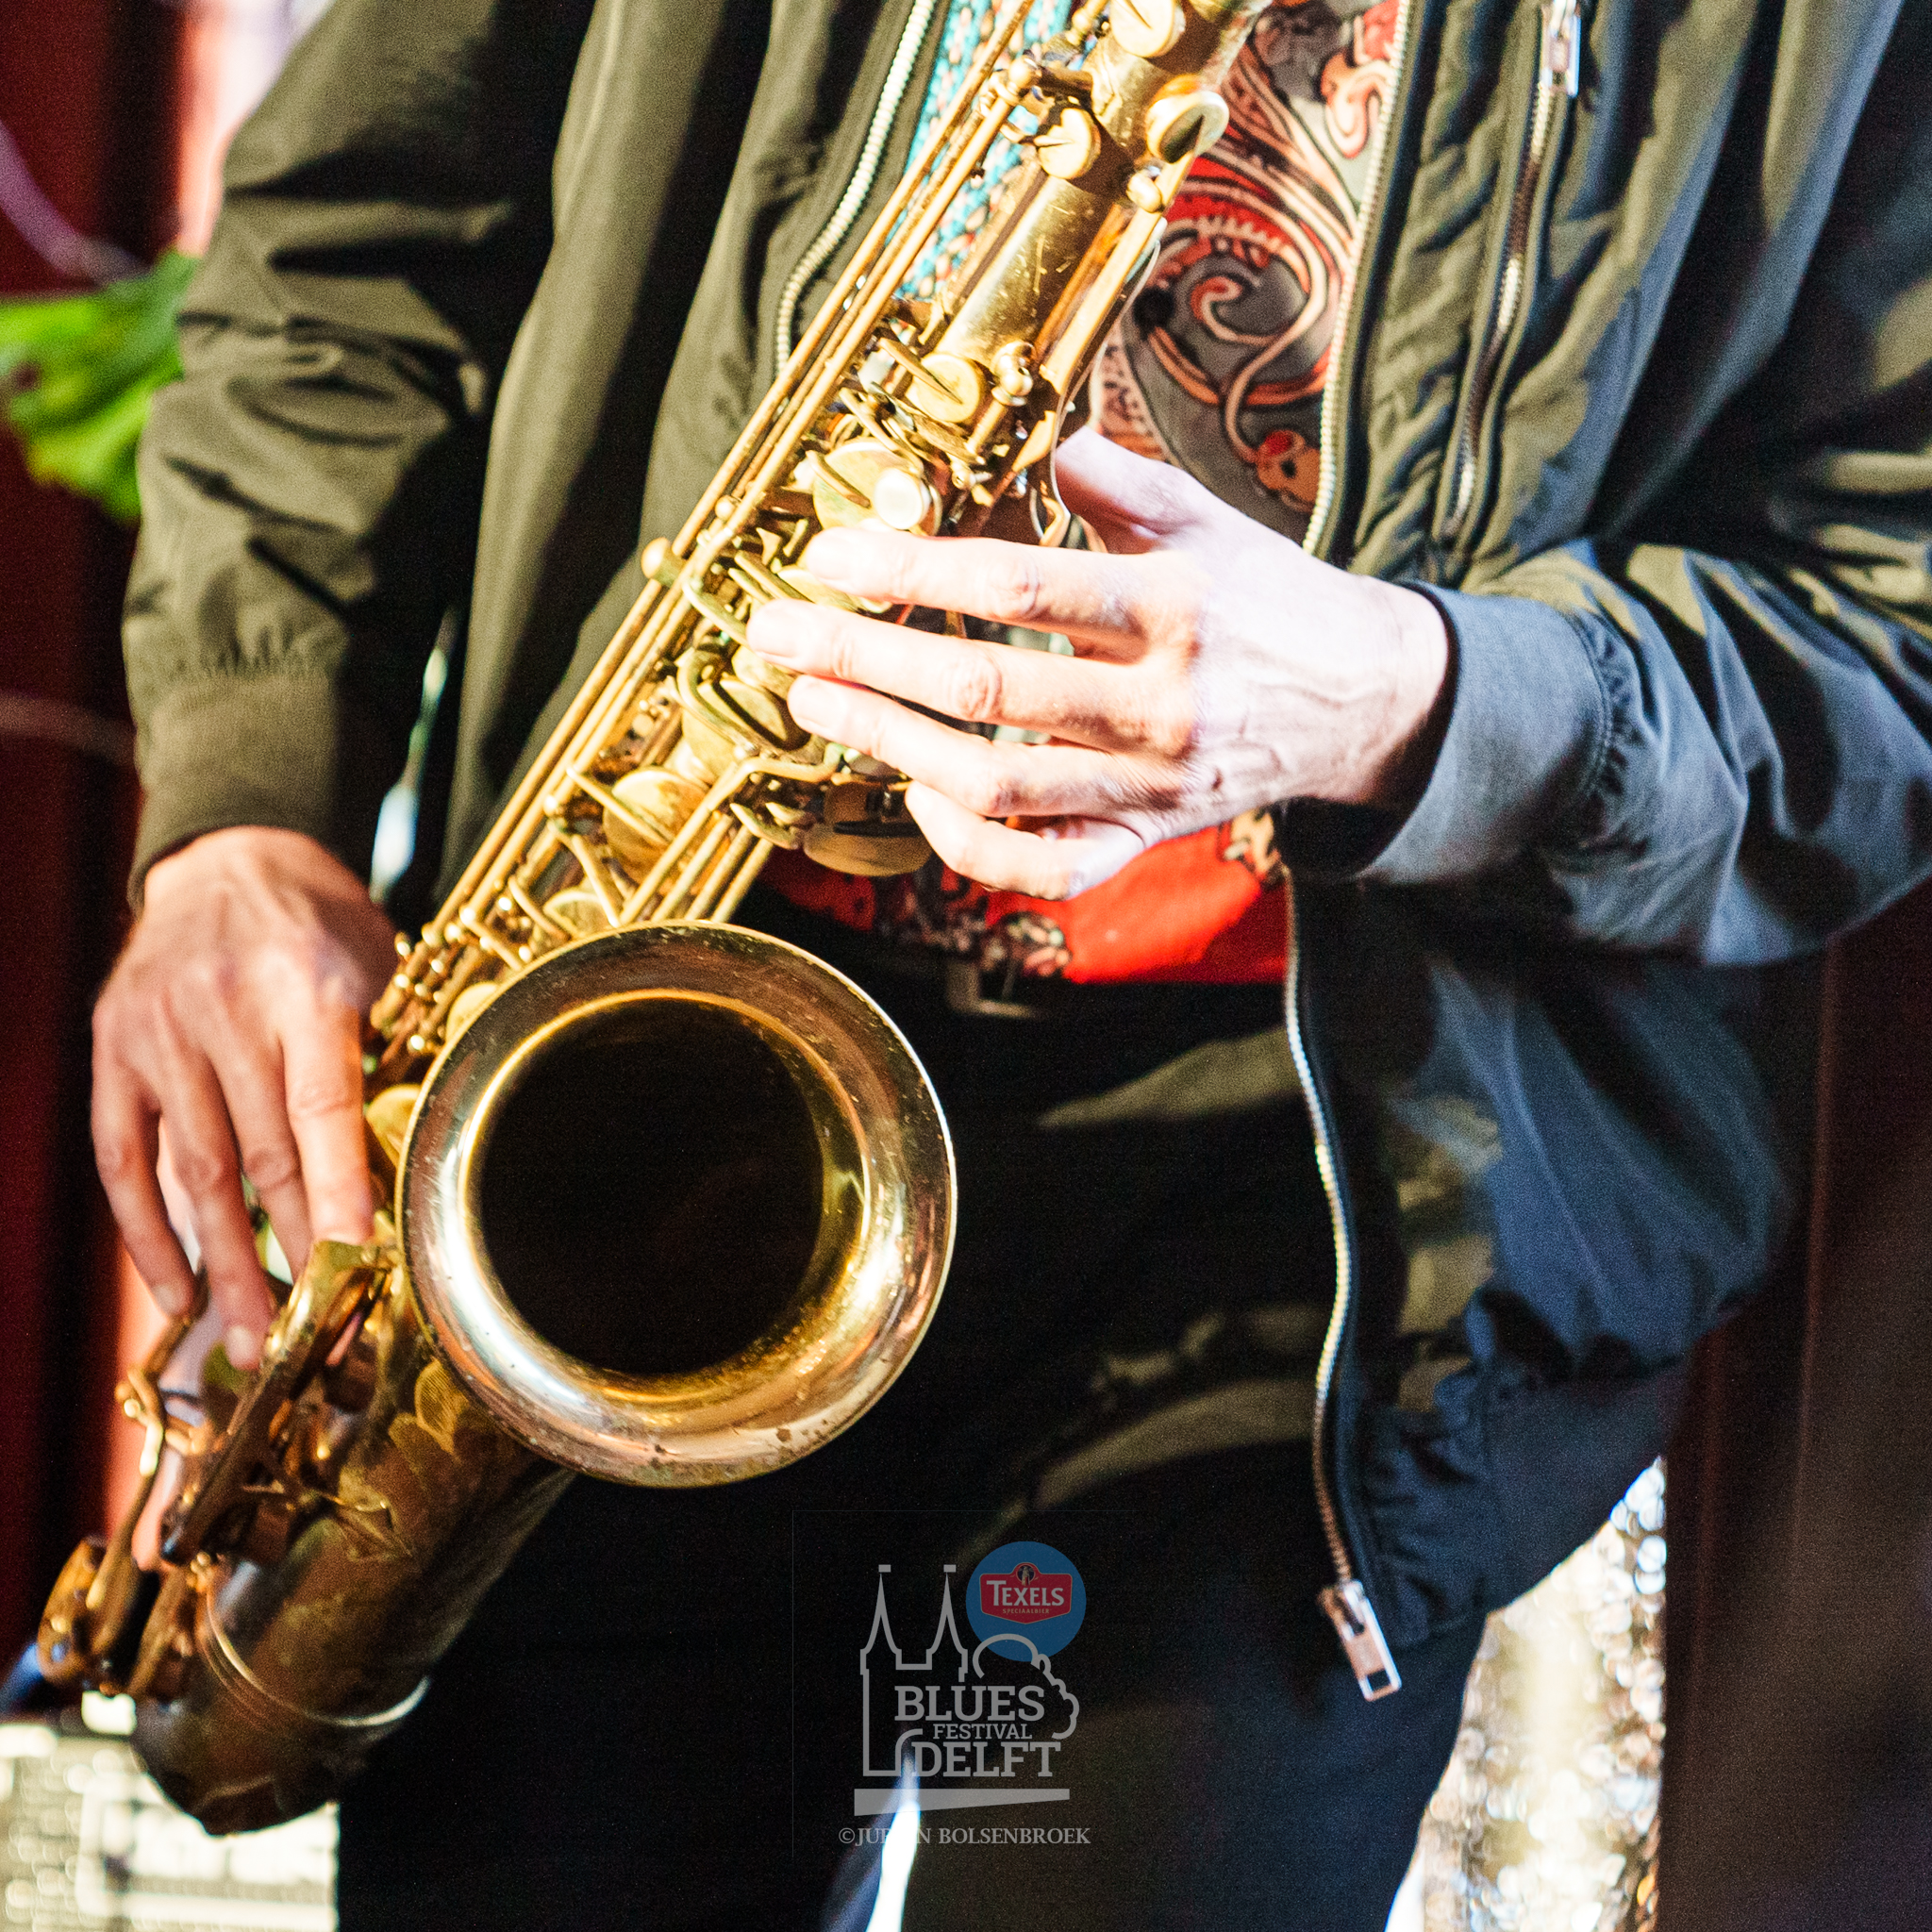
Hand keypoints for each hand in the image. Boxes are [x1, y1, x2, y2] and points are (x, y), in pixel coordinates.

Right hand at [92, 828, 395, 1368]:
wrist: (231, 852)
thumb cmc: (319, 923)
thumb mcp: (372, 968)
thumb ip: (369, 1061)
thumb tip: (380, 1182)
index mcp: (306, 988)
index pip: (321, 1112)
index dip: (337, 1197)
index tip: (356, 1266)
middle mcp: (225, 1011)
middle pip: (259, 1157)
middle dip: (289, 1253)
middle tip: (310, 1334)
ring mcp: (159, 1033)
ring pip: (193, 1173)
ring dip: (223, 1265)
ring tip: (247, 1336)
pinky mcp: (112, 1050)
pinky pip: (123, 1159)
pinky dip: (145, 1232)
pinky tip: (175, 1292)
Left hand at [745, 429, 1450, 897]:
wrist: (1358, 699)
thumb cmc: (1264, 598)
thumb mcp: (1207, 519)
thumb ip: (1116, 480)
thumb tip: (1033, 438)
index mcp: (1172, 604)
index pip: (1018, 586)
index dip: (912, 571)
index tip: (832, 554)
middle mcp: (1159, 702)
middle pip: (986, 690)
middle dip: (864, 659)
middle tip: (778, 635)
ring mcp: (1149, 784)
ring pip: (998, 783)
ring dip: (890, 745)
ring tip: (814, 704)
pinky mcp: (1145, 838)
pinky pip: (1047, 868)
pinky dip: (972, 845)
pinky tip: (920, 797)